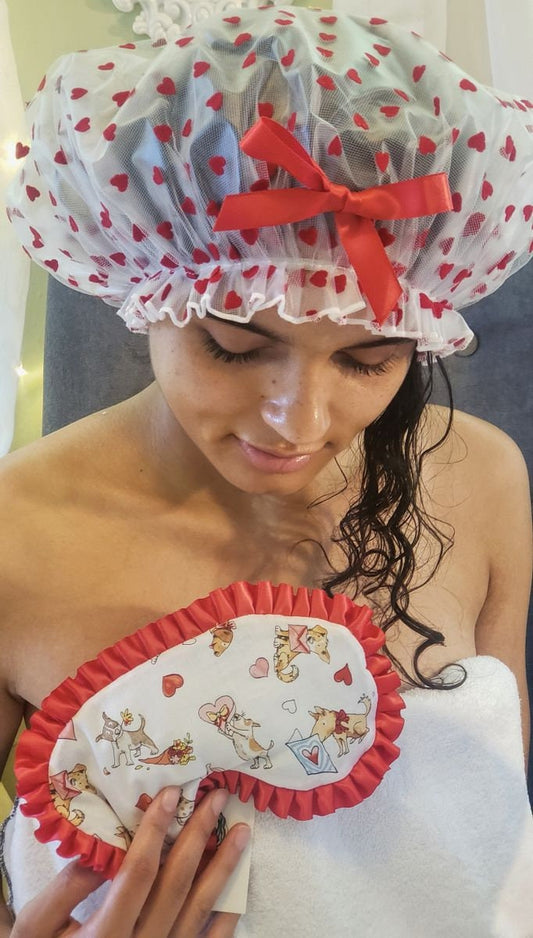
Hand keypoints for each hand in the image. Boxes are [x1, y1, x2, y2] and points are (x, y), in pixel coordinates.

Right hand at [11, 787, 249, 936]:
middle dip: (199, 836)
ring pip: (201, 909)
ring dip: (224, 867)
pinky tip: (239, 885)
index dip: (156, 831)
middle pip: (177, 884)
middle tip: (218, 797)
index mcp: (105, 934)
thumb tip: (103, 846)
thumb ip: (68, 887)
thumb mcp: (39, 926)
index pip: (138, 873)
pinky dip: (229, 914)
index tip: (171, 794)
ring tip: (241, 831)